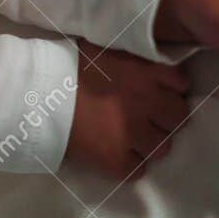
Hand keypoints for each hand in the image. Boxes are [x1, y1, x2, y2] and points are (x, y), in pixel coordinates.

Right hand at [64, 39, 191, 181]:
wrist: (37, 94)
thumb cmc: (65, 65)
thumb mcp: (104, 47)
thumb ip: (130, 56)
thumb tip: (142, 59)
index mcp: (146, 72)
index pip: (181, 84)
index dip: (170, 90)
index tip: (157, 93)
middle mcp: (149, 103)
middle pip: (178, 119)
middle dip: (165, 119)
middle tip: (145, 119)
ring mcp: (135, 134)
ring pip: (162, 148)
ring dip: (148, 144)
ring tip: (129, 139)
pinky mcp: (117, 160)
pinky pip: (138, 170)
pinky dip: (129, 164)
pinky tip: (115, 155)